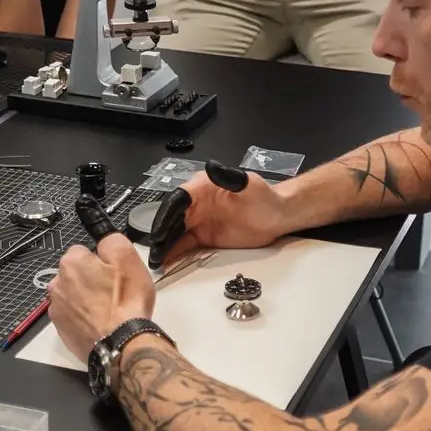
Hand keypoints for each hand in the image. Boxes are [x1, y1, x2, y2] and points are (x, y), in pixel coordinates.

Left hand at [47, 233, 155, 361]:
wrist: (121, 344)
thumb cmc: (125, 301)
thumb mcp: (128, 257)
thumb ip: (112, 240)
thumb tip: (104, 240)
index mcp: (71, 262)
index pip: (84, 251)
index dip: (101, 261)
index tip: (114, 273)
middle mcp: (57, 283)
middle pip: (76, 274)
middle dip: (91, 280)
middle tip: (113, 292)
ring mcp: (57, 309)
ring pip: (73, 295)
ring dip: (86, 299)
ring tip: (108, 310)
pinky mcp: (61, 330)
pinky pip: (73, 316)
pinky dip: (83, 318)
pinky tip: (100, 324)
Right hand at [158, 164, 292, 265]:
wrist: (277, 216)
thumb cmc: (264, 197)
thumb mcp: (247, 185)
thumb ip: (228, 177)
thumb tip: (211, 166)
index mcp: (201, 188)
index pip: (177, 200)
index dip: (166, 216)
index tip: (160, 232)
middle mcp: (195, 204)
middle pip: (171, 218)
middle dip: (161, 235)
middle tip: (154, 253)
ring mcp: (198, 222)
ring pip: (175, 233)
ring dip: (164, 247)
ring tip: (155, 263)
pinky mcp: (203, 237)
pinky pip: (185, 245)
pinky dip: (174, 254)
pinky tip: (165, 264)